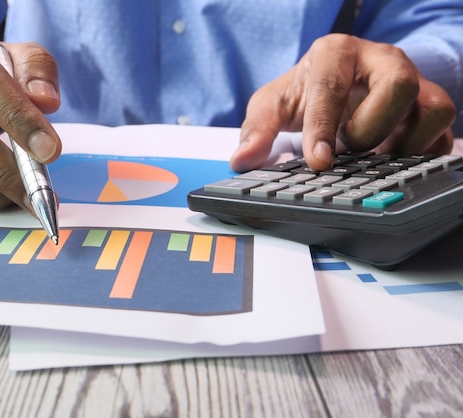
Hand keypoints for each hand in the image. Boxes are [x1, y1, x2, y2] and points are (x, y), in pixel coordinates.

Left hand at [230, 34, 455, 171]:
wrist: (335, 84)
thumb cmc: (304, 91)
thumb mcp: (272, 105)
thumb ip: (256, 130)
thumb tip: (240, 160)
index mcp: (336, 53)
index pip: (333, 86)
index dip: (324, 126)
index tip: (318, 161)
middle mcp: (381, 60)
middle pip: (398, 84)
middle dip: (369, 127)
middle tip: (348, 146)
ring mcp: (412, 82)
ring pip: (434, 106)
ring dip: (403, 142)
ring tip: (371, 155)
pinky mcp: (428, 107)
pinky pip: (443, 132)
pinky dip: (420, 154)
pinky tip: (389, 161)